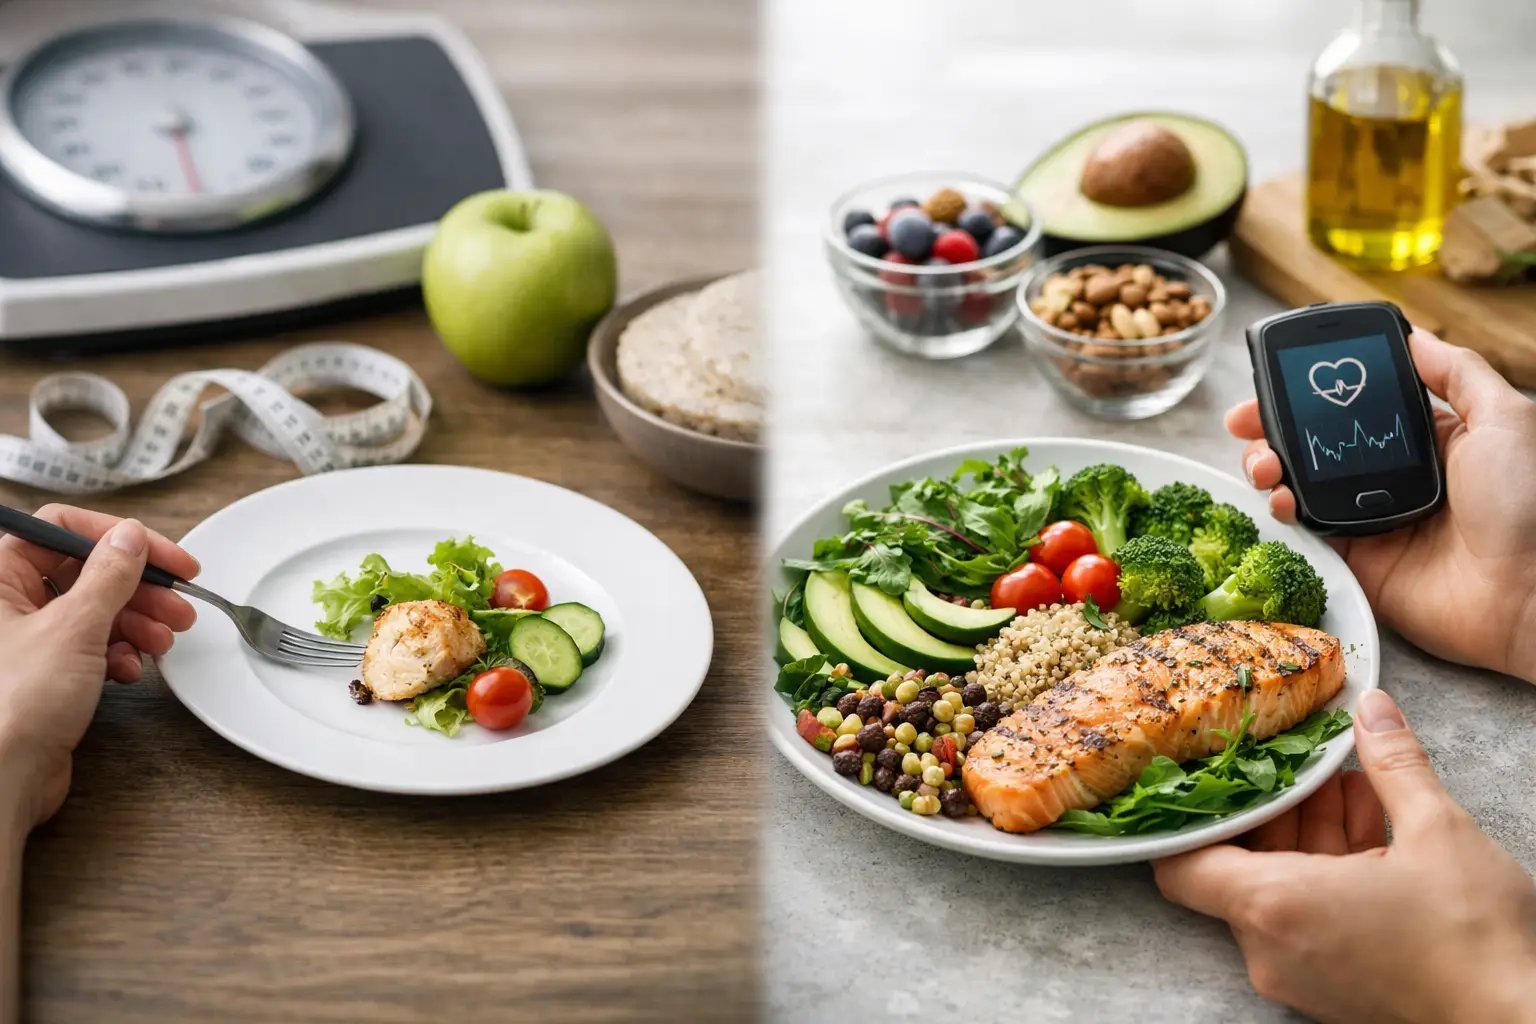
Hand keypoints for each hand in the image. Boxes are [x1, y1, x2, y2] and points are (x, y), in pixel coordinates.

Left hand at [0, 506, 198, 829]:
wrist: (1, 779)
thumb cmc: (13, 704)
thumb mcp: (74, 626)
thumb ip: (109, 575)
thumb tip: (128, 537)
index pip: (62, 529)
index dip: (118, 538)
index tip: (167, 558)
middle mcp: (7, 605)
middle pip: (85, 572)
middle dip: (139, 588)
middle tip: (179, 605)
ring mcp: (26, 641)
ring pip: (93, 611)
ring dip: (136, 622)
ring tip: (165, 640)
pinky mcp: (44, 675)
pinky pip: (90, 647)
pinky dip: (117, 653)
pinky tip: (130, 669)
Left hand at [1155, 690, 1535, 1023]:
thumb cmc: (1476, 938)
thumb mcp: (1438, 830)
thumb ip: (1393, 764)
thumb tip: (1371, 708)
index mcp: (1274, 907)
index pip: (1182, 862)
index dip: (1191, 815)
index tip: (1215, 773)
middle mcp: (1271, 948)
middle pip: (1239, 865)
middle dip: (1276, 808)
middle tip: (1311, 764)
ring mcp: (1299, 976)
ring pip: (1280, 889)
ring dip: (1310, 835)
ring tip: (1355, 786)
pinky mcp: (1331, 990)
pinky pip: (1307, 919)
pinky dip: (1329, 874)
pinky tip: (1374, 832)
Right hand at [1227, 328, 1535, 681]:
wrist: (1526, 594)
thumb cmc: (1529, 505)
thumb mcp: (1504, 419)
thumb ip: (1457, 373)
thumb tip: (1413, 336)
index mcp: (1427, 438)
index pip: (1355, 405)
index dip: (1313, 391)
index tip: (1278, 379)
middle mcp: (1392, 474)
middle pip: (1314, 442)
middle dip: (1272, 426)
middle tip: (1243, 421)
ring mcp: (1369, 517)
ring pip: (1299, 483)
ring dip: (1268, 465)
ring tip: (1261, 463)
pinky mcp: (1355, 560)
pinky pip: (1305, 530)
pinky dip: (1282, 510)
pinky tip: (1279, 499)